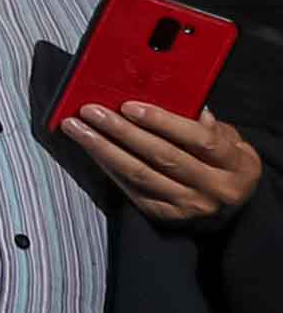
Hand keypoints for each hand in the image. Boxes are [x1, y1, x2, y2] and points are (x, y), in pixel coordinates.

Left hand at [61, 99, 261, 225]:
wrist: (230, 203)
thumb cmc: (224, 161)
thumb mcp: (229, 140)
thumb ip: (205, 123)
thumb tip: (174, 98)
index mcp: (236, 165)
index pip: (198, 140)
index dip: (163, 121)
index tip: (130, 106)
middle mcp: (215, 188)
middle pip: (162, 156)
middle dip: (121, 131)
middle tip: (91, 111)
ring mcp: (189, 205)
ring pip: (140, 174)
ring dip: (103, 148)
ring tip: (77, 127)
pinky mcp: (165, 215)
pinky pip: (131, 188)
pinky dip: (107, 166)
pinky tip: (90, 149)